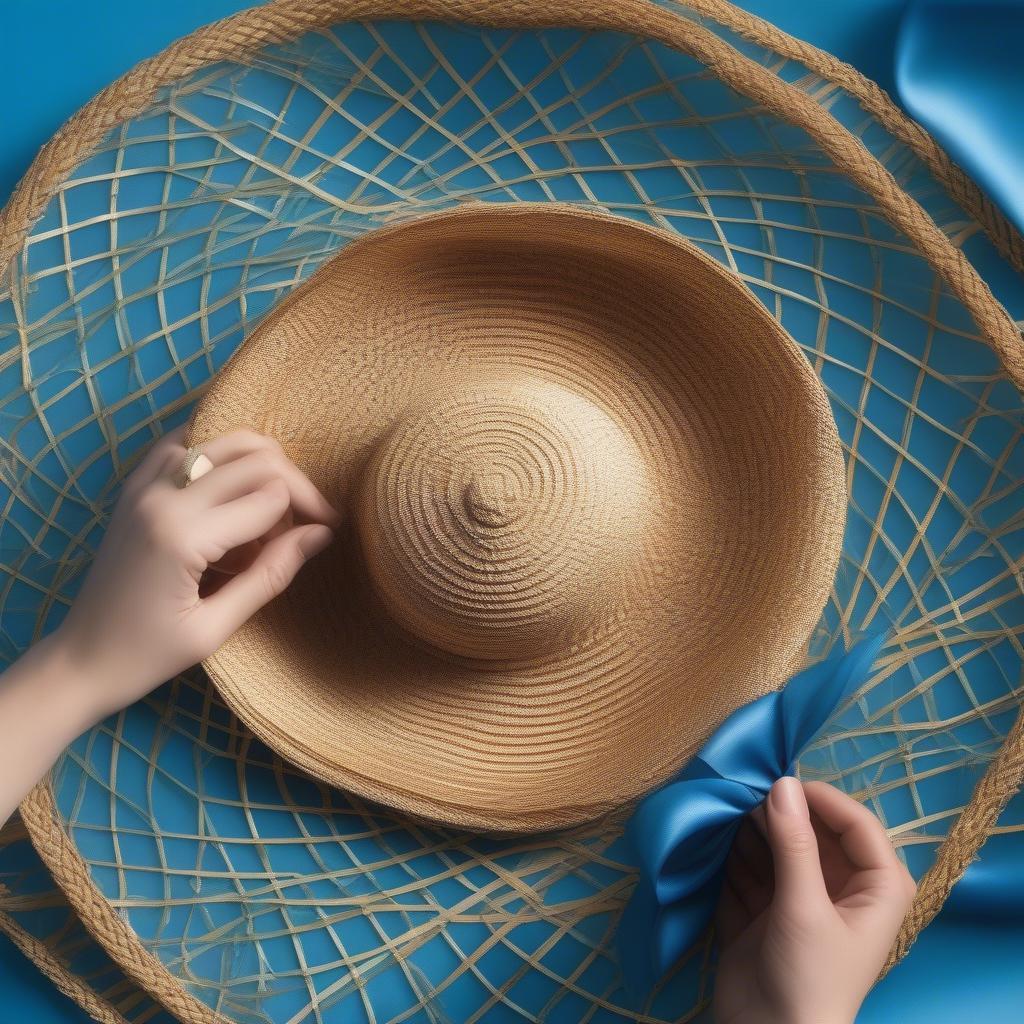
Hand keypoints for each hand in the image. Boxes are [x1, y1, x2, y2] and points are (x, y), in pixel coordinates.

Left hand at [55, 427, 339, 717]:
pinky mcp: (133, 487)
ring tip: (275, 504)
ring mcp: (143, 486)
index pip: (272, 496)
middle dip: (295, 484)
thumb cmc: (147, 656)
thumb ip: (271, 574)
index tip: (328, 533)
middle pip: (255, 460)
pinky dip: (217, 453)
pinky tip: (233, 483)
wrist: (78, 659)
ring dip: (261, 464)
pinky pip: (183, 443)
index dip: (310, 511)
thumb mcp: (216, 628)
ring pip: (223, 441)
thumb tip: (322, 534)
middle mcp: (161, 497)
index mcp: (182, 536)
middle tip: (313, 520)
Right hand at [713, 777, 916, 1023]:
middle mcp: (842, 888)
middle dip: (780, 813)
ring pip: (779, 848)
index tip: (780, 780)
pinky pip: (752, 870)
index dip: (822, 798)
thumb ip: (794, 842)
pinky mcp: (767, 913)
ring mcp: (801, 900)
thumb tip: (782, 781)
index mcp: (876, 888)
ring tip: (724, 810)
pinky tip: (714, 838)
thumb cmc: (810, 977)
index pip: (857, 823)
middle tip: (742, 792)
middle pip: (813, 833)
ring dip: (752, 830)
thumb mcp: (804, 906)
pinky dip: (735, 855)